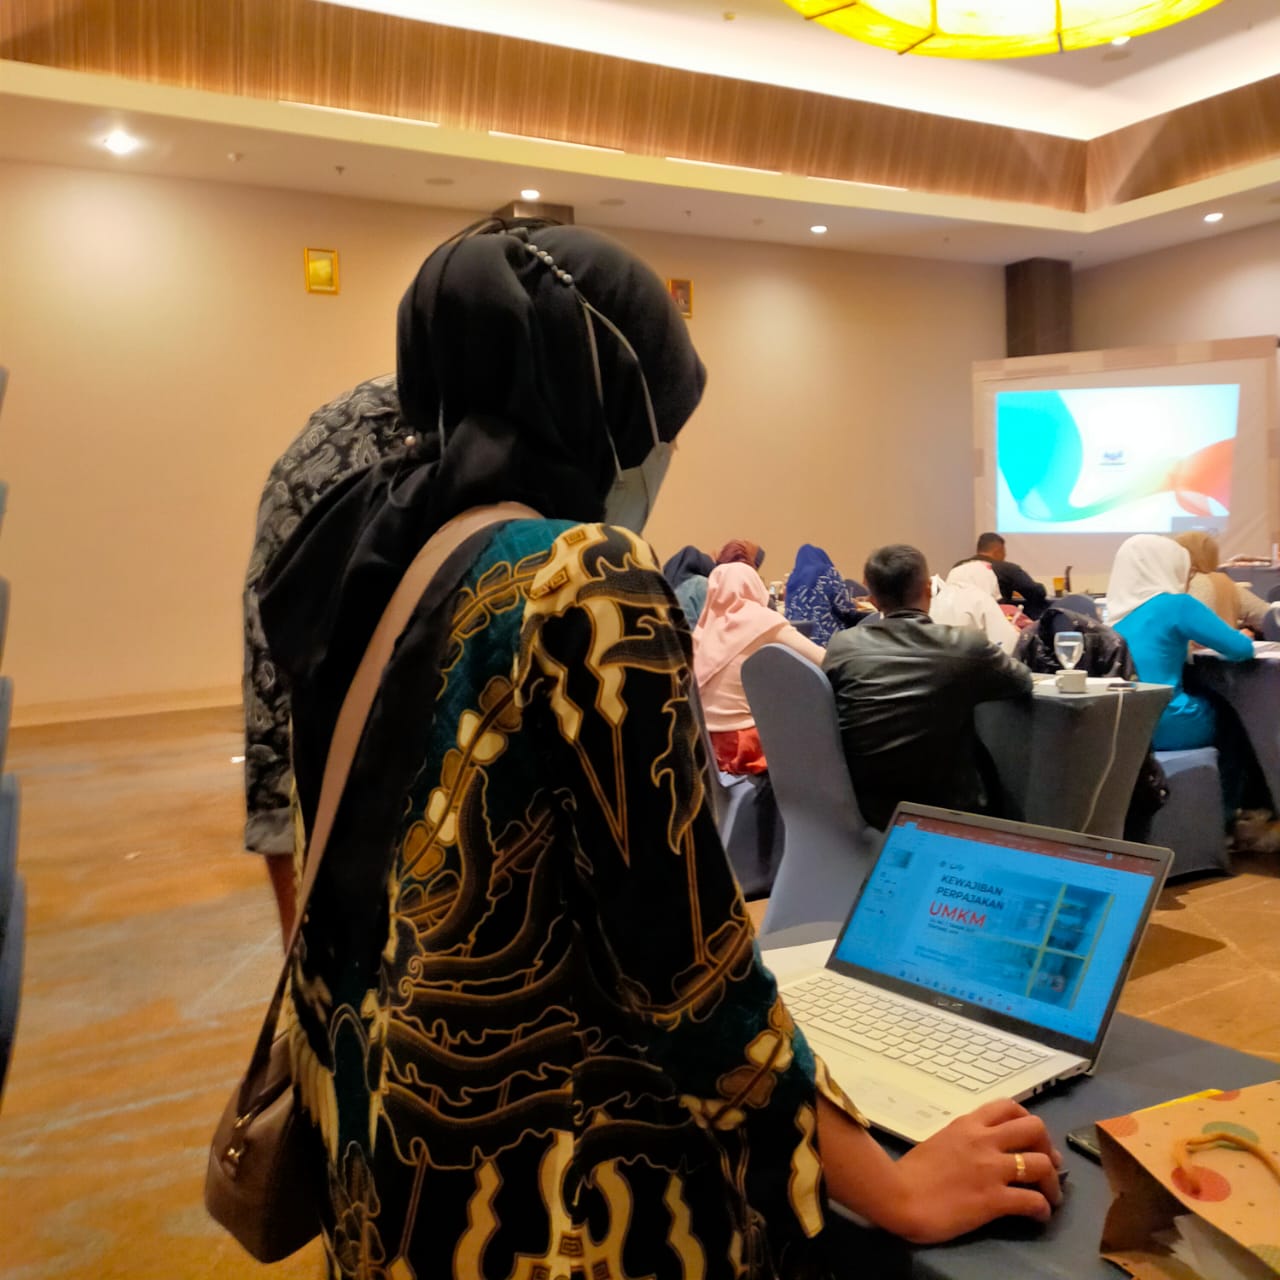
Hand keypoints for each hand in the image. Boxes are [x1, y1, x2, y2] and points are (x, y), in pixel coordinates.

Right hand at [884, 1099, 1063, 1243]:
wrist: (899, 1196)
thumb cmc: (913, 1171)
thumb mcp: (941, 1141)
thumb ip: (965, 1139)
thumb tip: (984, 1151)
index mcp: (968, 1124)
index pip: (1009, 1106)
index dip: (1028, 1121)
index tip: (1030, 1140)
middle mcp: (984, 1140)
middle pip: (1035, 1128)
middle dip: (1048, 1146)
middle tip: (1047, 1165)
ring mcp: (992, 1169)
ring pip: (1042, 1164)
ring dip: (1053, 1182)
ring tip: (1050, 1196)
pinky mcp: (994, 1199)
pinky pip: (1033, 1201)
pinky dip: (1043, 1209)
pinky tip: (1039, 1216)